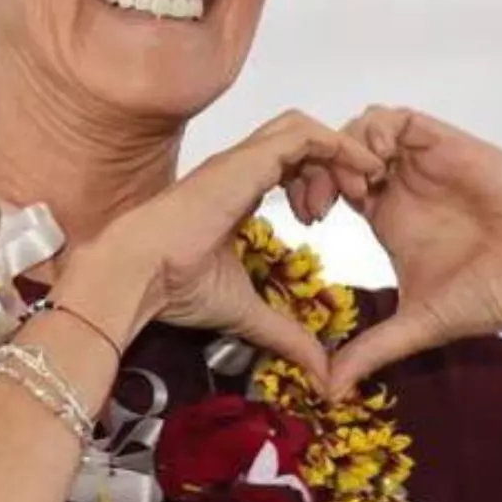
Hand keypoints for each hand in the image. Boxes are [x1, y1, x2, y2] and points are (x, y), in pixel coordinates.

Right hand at [82, 110, 386, 381]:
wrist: (138, 273)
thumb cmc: (173, 287)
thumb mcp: (247, 312)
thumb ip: (286, 334)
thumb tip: (320, 371)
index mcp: (235, 194)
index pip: (286, 168)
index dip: (318, 182)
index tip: (336, 215)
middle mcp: (239, 170)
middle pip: (300, 142)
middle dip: (336, 162)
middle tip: (359, 198)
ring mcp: (242, 160)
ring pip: (304, 130)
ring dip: (341, 151)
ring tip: (363, 187)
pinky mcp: (248, 160)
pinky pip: (304, 135)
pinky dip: (337, 144)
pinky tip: (358, 173)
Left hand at [320, 106, 501, 396]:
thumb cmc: (496, 295)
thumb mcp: (419, 323)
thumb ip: (372, 350)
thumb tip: (327, 391)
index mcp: (389, 217)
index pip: (333, 187)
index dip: (311, 194)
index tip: (308, 222)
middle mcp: (403, 185)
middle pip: (339, 151)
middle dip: (319, 166)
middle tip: (319, 201)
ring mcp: (423, 162)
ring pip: (363, 128)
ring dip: (345, 148)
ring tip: (353, 187)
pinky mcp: (447, 144)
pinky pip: (397, 119)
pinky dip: (375, 132)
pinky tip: (377, 168)